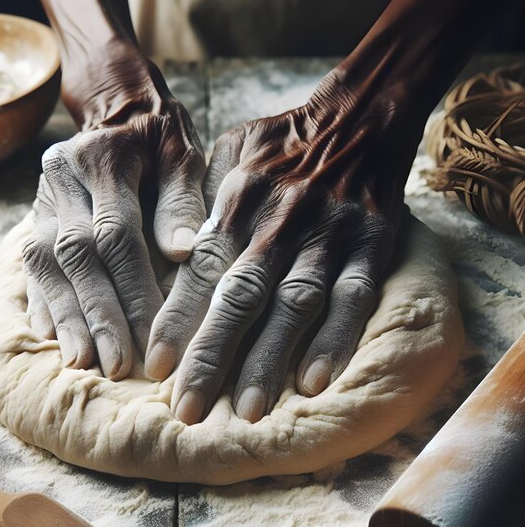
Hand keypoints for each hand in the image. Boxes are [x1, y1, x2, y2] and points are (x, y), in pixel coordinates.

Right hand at [22, 41, 205, 378]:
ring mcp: (41, 201)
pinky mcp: (34, 220)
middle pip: (77, 256)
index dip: (133, 287)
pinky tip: (55, 338)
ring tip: (85, 363)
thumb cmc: (162, 141)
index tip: (154, 335)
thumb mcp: (183, 156)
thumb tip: (182, 252)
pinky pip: (30, 266)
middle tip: (119, 365)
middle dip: (99, 314)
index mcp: (102, 159)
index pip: (116, 233)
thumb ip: (183, 202)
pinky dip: (45, 303)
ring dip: (69, 318)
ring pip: (48, 265)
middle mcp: (62, 179)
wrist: (120, 114)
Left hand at [146, 69, 418, 423]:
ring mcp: (329, 234)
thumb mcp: (231, 154)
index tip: (154, 368)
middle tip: (189, 411)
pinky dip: (337, 339)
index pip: (200, 268)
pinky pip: (354, 296)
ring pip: (295, 303)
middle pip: (242, 295)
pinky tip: (315, 381)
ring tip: (248, 411)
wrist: (358, 115)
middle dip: (214, 355)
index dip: (177, 320)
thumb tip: (167, 257)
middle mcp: (279, 221)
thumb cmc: (281, 144)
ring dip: (271, 359)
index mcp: (238, 200)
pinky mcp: (372, 244)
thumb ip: (201, 204)